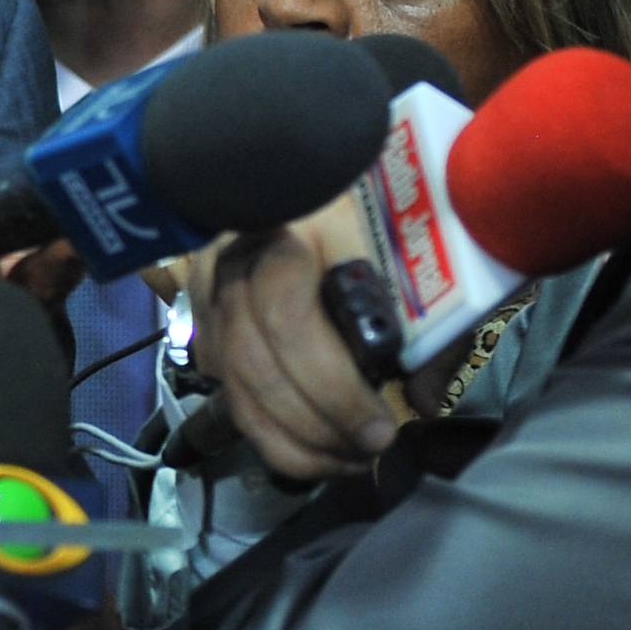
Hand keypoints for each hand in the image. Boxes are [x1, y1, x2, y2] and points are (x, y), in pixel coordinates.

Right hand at [198, 209, 409, 480]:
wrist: (308, 168)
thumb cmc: (382, 209)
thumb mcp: (417, 252)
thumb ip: (428, 326)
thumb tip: (424, 402)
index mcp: (291, 228)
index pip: (290, 320)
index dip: (333, 389)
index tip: (381, 429)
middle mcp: (237, 256)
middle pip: (256, 362)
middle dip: (315, 424)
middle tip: (369, 453)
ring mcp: (210, 285)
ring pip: (235, 383)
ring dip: (289, 441)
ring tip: (345, 461)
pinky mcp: (203, 312)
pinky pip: (224, 386)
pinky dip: (266, 427)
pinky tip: (310, 444)